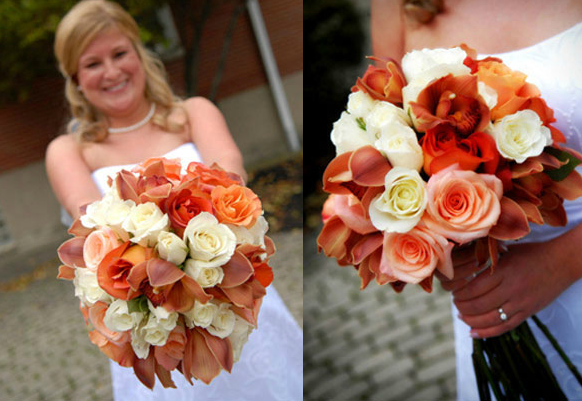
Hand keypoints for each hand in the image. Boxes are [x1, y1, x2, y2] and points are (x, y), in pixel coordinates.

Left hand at [437, 236, 578, 337]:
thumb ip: (487, 261)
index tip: (453, 292)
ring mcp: (520, 303)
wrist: (561, 262)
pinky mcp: (528, 312)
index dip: (460, 293)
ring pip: (490, 319)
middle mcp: (511, 288)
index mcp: (503, 271)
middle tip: (455, 303)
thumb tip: (461, 267)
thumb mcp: (506, 252)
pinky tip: (473, 332)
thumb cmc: (530, 254)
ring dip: (471, 320)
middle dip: (462, 306)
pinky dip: (487, 332)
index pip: (474, 288)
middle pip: (479, 305)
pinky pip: (505, 327)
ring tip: (461, 316)